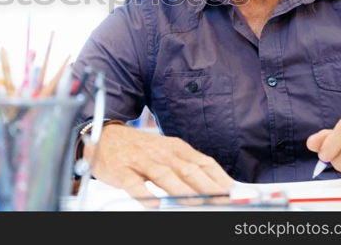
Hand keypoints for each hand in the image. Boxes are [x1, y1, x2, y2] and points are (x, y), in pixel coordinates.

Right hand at [84, 123, 233, 206]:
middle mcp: (162, 153)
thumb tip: (220, 185)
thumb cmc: (141, 148)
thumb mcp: (168, 152)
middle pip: (188, 169)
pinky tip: (154, 203)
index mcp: (177, 148)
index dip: (220, 178)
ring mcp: (141, 161)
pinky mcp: (122, 170)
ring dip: (181, 189)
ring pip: (164, 175)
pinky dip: (144, 193)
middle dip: (207, 186)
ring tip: (196, 202)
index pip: (204, 163)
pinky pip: (134, 183)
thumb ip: (190, 167)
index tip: (234, 192)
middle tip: (222, 200)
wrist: (105, 136)